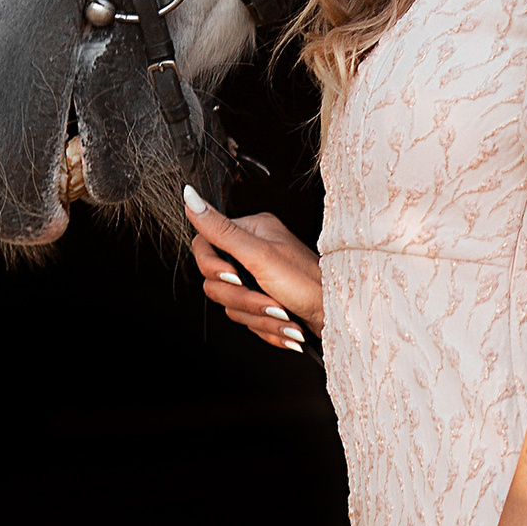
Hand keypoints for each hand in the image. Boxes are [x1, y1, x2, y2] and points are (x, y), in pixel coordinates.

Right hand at [183, 187, 322, 350]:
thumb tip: (189, 196)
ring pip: (232, 306)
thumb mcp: (259, 254)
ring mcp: (259, 280)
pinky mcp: (266, 304)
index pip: (204, 246)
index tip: (235, 276)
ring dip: (260, 318)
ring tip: (285, 316)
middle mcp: (253, 253)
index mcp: (251, 231)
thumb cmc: (306, 282)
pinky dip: (268, 330)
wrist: (337, 317)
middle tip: (271, 301)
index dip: (213, 267)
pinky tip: (288, 328)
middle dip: (245, 300)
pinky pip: (249, 321)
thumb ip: (221, 230)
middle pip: (216, 283)